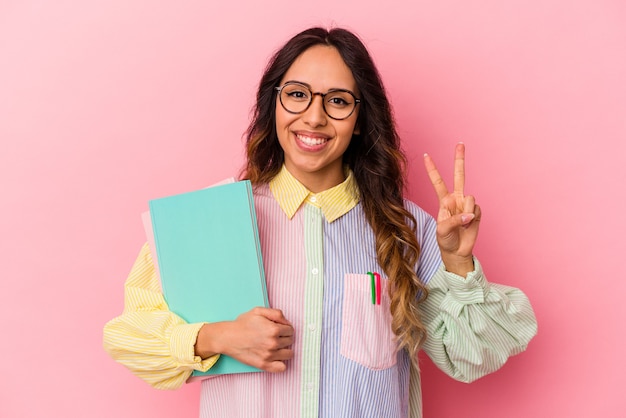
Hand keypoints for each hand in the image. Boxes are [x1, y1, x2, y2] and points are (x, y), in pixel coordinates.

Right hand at [195, 307, 293, 372]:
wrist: (228, 337)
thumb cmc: (243, 323)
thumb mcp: (259, 311)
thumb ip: (277, 313)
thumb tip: (287, 322)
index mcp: (274, 329)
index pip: (291, 330)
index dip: (285, 328)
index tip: (278, 328)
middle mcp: (273, 343)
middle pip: (290, 341)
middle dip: (285, 337)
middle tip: (274, 336)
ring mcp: (269, 355)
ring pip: (289, 354)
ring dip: (284, 349)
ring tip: (275, 346)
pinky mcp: (264, 365)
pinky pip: (282, 368)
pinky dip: (281, 363)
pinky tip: (275, 357)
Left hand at [424, 143, 480, 276]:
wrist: (457, 251)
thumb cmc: (446, 240)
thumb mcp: (443, 230)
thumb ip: (454, 220)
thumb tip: (469, 214)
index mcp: (444, 201)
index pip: (437, 181)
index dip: (432, 169)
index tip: (426, 155)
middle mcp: (456, 199)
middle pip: (459, 176)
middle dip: (459, 159)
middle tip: (460, 143)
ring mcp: (467, 204)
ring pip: (470, 198)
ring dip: (466, 212)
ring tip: (462, 223)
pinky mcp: (477, 211)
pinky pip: (477, 209)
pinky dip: (474, 218)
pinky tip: (470, 224)